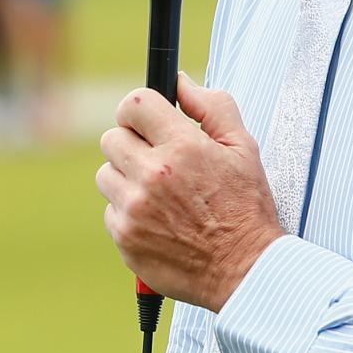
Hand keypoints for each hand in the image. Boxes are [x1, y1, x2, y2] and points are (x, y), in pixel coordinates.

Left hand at [97, 76, 280, 312]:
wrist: (245, 270)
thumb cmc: (246, 208)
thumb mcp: (243, 148)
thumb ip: (212, 106)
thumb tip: (181, 82)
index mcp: (182, 148)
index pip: (134, 105)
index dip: (138, 110)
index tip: (145, 120)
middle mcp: (153, 176)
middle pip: (111, 138)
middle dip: (132, 144)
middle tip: (156, 160)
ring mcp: (135, 209)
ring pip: (106, 175)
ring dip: (127, 179)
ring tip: (160, 194)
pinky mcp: (125, 238)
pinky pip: (110, 211)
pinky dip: (129, 214)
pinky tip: (159, 221)